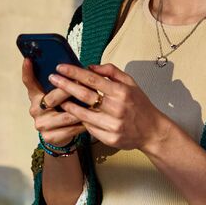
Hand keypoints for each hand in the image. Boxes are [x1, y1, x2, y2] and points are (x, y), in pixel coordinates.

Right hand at [21, 58, 85, 146]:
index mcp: (35, 96)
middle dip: (68, 91)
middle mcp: (35, 109)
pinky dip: (82, 123)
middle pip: (52, 99)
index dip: (27, 71)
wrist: (59, 134)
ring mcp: (41, 124)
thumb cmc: (61, 108)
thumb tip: (74, 67)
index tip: (28, 60)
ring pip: (65, 115)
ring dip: (81, 109)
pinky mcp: (50, 137)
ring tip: (93, 102)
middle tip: (81, 83)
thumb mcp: (58, 95)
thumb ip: (61, 83)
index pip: (28, 82)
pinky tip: (91, 119)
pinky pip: (70, 129)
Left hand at [49, 63, 173, 153]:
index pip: (92, 79)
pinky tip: (73, 114)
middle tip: (53, 79)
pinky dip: (80, 120)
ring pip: (84, 114)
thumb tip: (90, 66)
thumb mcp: (131, 83)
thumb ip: (111, 72)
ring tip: (58, 98)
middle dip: (65, 86)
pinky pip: (89, 128)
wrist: (152, 131)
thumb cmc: (140, 104)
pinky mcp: (110, 139)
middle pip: (84, 95)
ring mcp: (113, 125)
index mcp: (122, 92)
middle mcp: (117, 109)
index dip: (74, 73)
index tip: (61, 68)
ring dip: (68, 105)